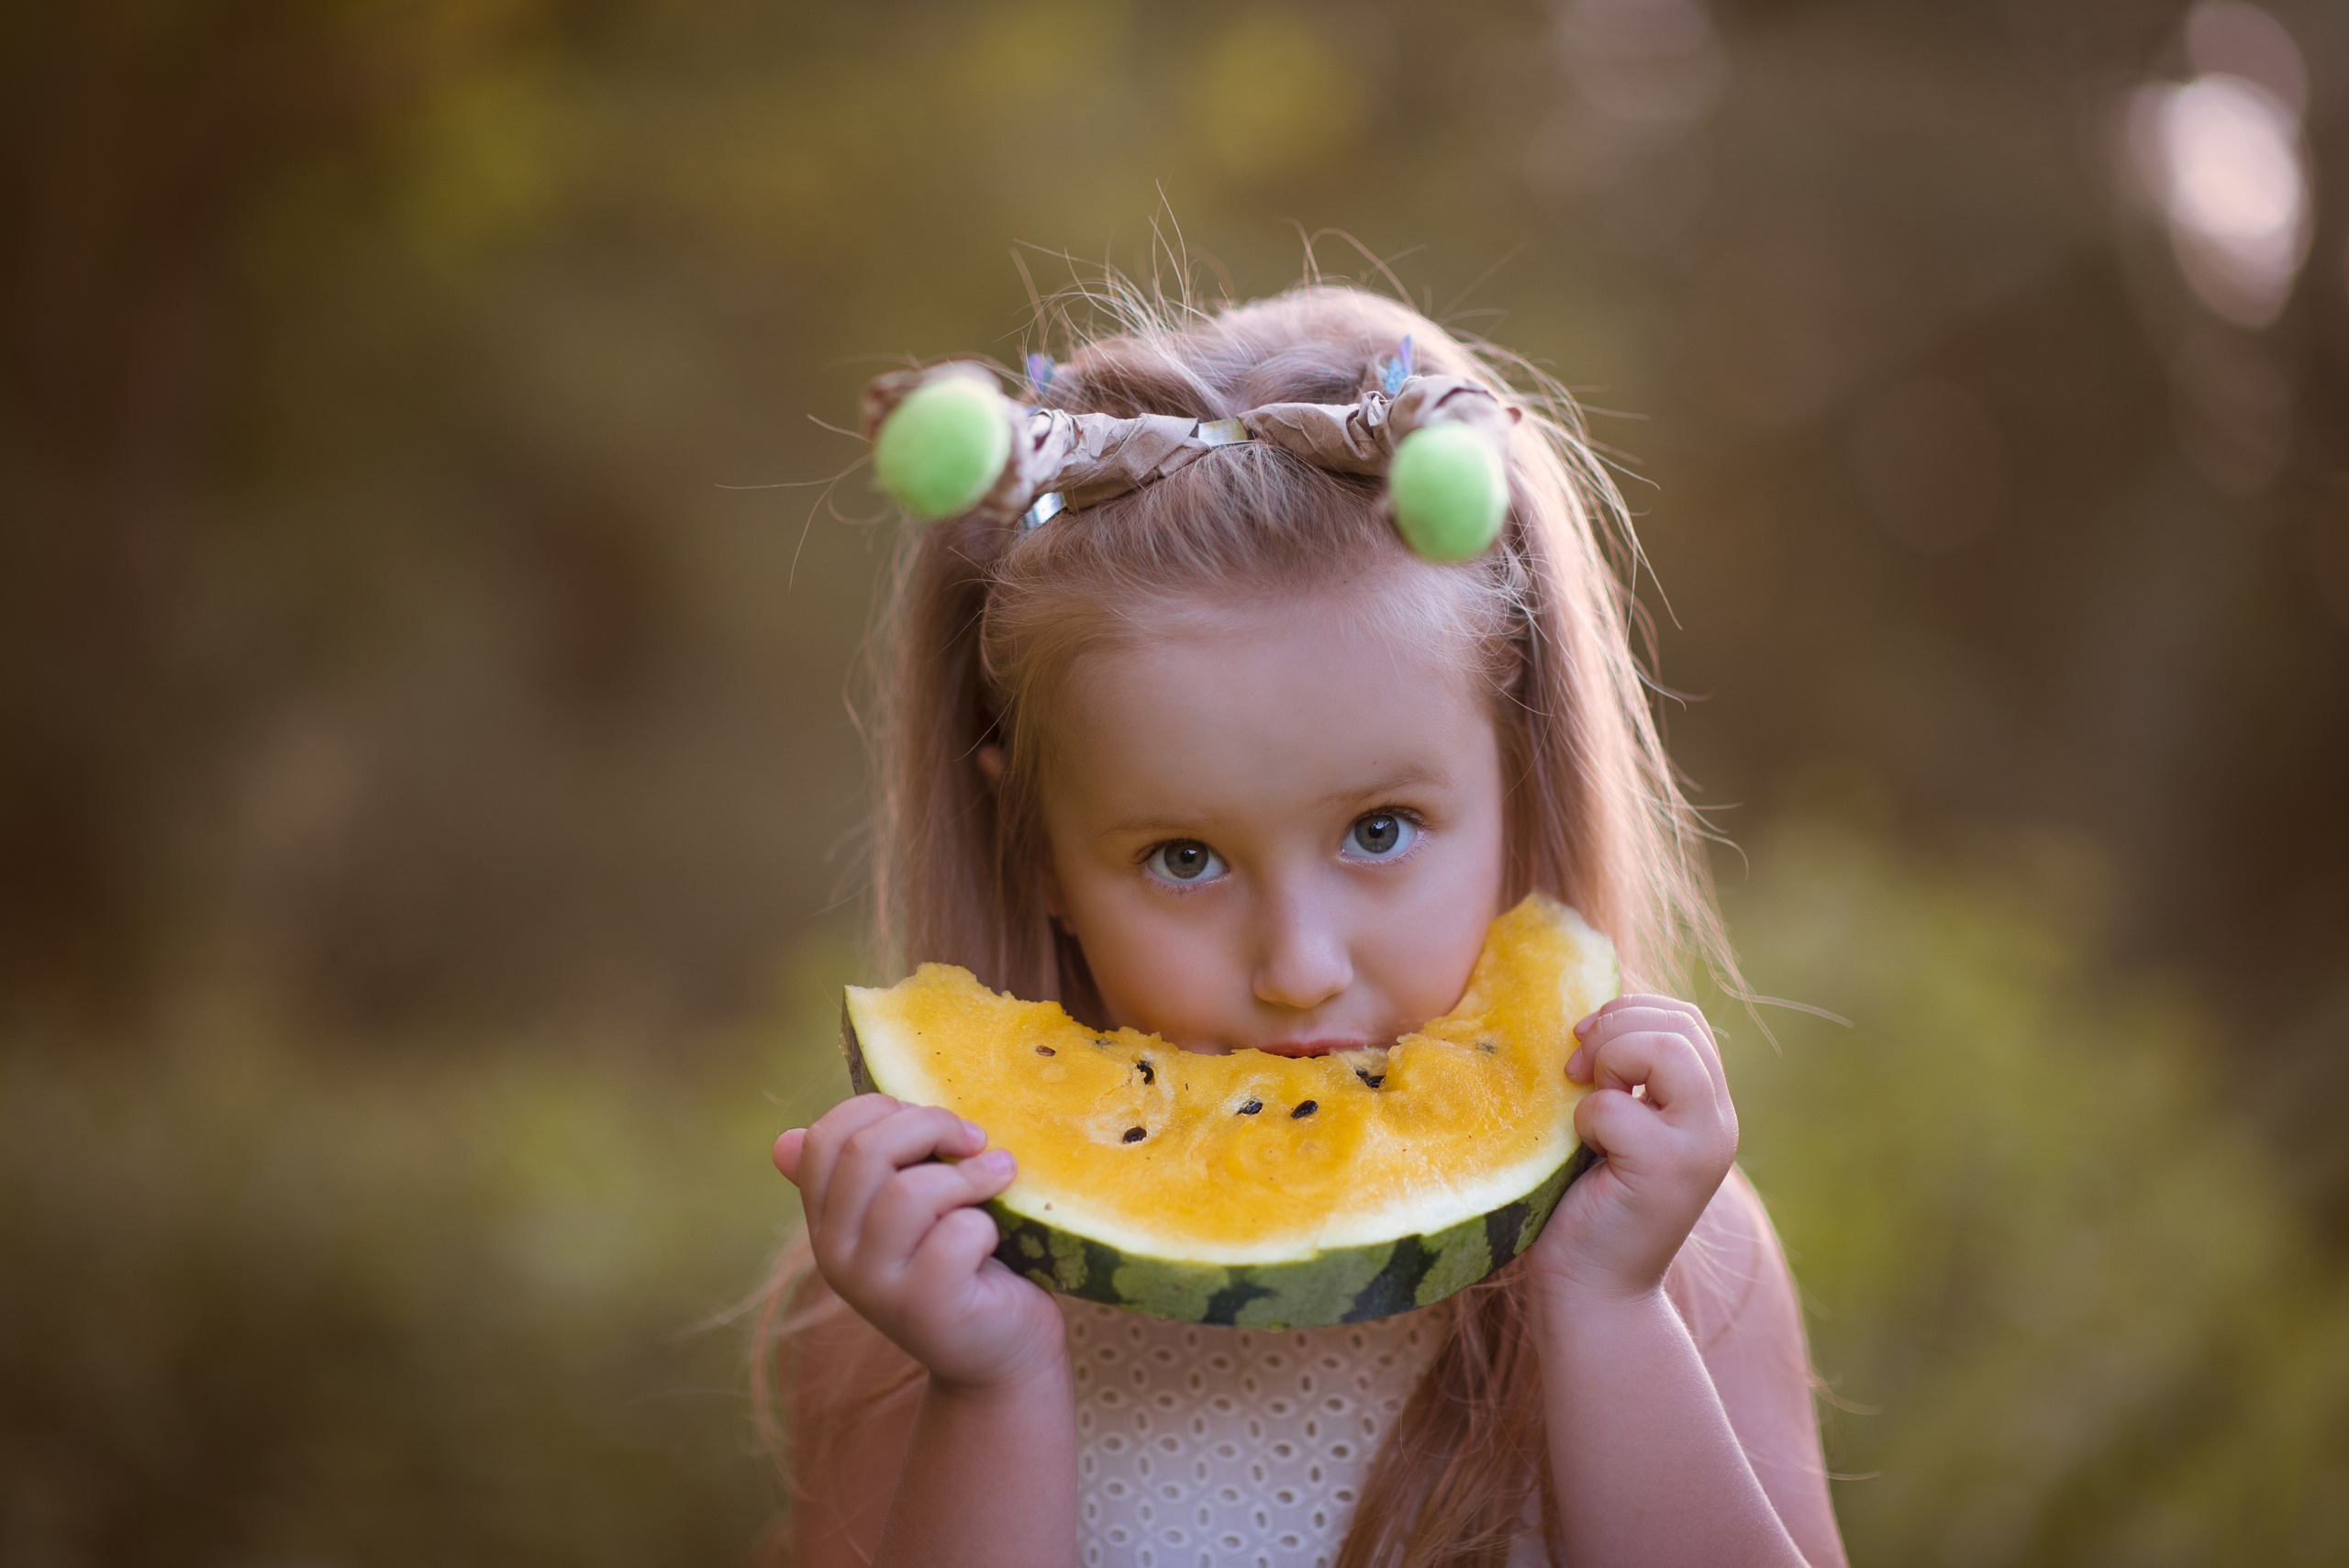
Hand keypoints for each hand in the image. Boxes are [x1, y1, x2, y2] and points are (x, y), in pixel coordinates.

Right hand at [775, 1094, 1064, 1391]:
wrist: (998, 1353)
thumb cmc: (959, 1263)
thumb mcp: (907, 1211)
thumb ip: (865, 1171)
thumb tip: (783, 1141)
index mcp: (826, 1219)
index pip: (823, 1138)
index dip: (881, 1108)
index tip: (934, 1120)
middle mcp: (835, 1254)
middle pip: (866, 1152)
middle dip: (932, 1126)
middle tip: (977, 1140)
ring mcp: (875, 1287)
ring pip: (909, 1193)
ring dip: (968, 1174)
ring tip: (1000, 1175)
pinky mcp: (924, 1309)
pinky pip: (954, 1235)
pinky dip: (985, 1224)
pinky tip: (995, 1238)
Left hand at [1527, 995, 1737, 1301]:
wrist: (1593, 1293)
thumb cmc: (1589, 1204)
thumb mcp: (1614, 1126)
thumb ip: (1621, 1076)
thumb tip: (1590, 1015)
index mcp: (1706, 1106)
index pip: (1684, 1018)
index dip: (1627, 1013)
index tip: (1583, 1046)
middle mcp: (1716, 1123)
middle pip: (1679, 1023)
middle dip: (1613, 1028)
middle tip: (1576, 1072)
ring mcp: (1698, 1147)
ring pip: (1667, 1048)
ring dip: (1608, 1060)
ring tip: (1587, 1103)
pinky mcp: (1666, 1171)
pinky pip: (1615, 1108)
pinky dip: (1584, 1120)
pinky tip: (1584, 1155)